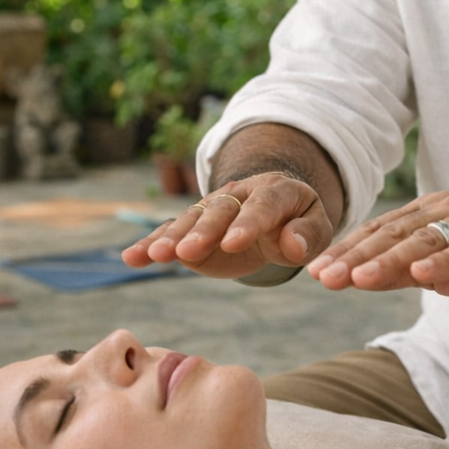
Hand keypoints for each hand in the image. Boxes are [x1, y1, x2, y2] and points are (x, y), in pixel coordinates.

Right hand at [120, 172, 334, 280]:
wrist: (277, 216)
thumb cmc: (300, 225)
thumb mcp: (316, 230)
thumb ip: (307, 236)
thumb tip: (291, 245)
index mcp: (276, 191)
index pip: (262, 205)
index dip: (247, 224)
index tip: (233, 244)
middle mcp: (239, 194)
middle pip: (219, 211)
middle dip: (202, 231)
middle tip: (185, 252)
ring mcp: (212, 209)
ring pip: (190, 220)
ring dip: (172, 237)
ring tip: (155, 256)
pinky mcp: (193, 228)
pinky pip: (171, 233)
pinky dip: (151, 244)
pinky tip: (132, 257)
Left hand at [307, 191, 448, 297]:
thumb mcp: (444, 267)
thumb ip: (406, 270)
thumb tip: (361, 278)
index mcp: (427, 214)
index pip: (378, 232)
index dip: (346, 250)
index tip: (314, 271)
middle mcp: (445, 212)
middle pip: (393, 235)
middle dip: (355, 257)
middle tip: (324, 277)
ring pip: (424, 242)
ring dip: (389, 260)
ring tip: (359, 278)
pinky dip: (444, 262)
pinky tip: (421, 276)